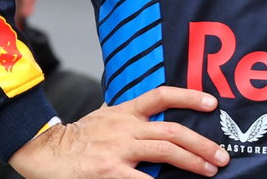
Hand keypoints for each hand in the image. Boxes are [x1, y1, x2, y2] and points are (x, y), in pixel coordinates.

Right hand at [7, 86, 227, 177]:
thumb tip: (151, 107)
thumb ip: (128, 111)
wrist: (44, 152)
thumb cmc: (77, 136)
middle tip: (222, 156)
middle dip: (202, 144)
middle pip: (173, 131)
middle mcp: (126, 127)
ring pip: (166, 151)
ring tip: (210, 170)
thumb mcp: (104, 115)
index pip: (161, 96)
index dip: (189, 97)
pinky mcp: (110, 172)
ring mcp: (119, 150)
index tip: (212, 103)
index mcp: (126, 111)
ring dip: (193, 162)